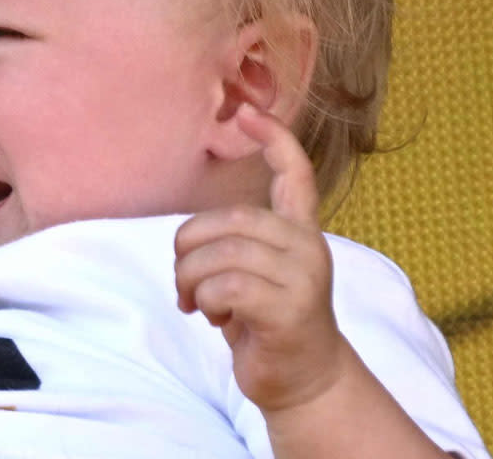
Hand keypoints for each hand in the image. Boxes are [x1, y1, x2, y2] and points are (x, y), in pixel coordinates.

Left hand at [173, 104, 347, 412]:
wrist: (304, 382)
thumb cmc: (266, 323)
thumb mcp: (251, 274)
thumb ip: (235, 243)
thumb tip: (189, 234)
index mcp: (299, 232)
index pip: (295, 175)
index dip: (273, 140)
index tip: (247, 111)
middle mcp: (308, 247)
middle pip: (228, 220)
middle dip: (188, 249)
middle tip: (184, 282)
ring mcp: (304, 277)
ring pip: (221, 255)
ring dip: (191, 281)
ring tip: (197, 303)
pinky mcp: (292, 308)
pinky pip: (226, 287)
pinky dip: (206, 303)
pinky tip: (215, 318)